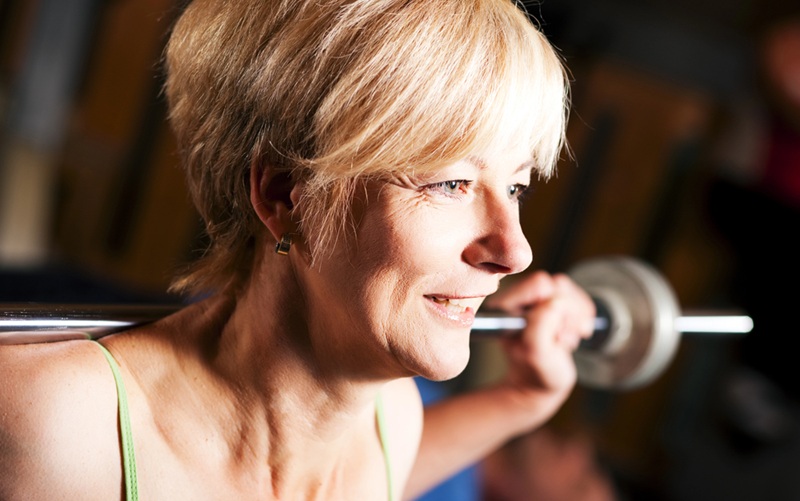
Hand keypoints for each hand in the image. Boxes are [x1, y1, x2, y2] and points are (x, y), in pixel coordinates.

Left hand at [483, 271, 594, 416]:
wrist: (540, 384)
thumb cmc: (537, 373)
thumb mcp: (537, 352)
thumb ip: (542, 324)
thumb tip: (556, 300)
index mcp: (503, 306)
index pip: (540, 284)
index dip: (555, 307)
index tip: (554, 332)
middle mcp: (515, 297)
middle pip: (556, 285)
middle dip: (568, 314)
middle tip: (561, 338)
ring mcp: (533, 299)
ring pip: (567, 290)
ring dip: (575, 317)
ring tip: (565, 338)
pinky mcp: (549, 302)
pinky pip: (574, 296)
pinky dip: (580, 316)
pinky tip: (571, 333)